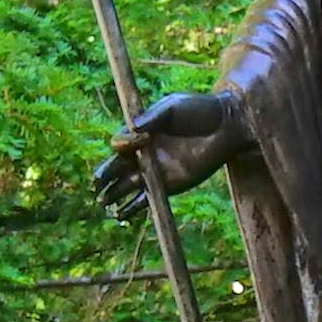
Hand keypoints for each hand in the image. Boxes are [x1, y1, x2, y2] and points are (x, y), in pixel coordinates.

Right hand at [88, 92, 237, 219]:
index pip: (121, 142)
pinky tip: (121, 214)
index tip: (142, 139)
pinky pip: (147, 198)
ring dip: (114, 194)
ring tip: (102, 202)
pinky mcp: (169, 185)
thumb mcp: (173, 107)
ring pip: (127, 184)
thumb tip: (134, 129)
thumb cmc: (199, 110)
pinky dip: (134, 207)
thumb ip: (153, 117)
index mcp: (141, 131)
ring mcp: (156, 170)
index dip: (125, 144)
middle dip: (105, 175)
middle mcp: (144, 152)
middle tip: (95, 184)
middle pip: (117, 166)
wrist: (227, 126)